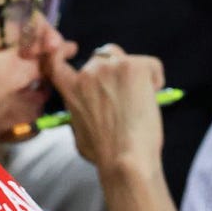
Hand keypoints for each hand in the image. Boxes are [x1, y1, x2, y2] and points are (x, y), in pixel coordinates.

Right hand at [42, 41, 165, 185]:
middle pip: (102, 57)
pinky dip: (155, 78)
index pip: (56, 59)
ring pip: (125, 58)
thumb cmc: (105, 154)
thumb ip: (80, 112)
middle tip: (125, 97)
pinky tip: (154, 98)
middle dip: (114, 73)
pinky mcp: (135, 68)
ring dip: (133, 74)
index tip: (70, 51)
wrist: (125, 159)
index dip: (62, 52)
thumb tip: (90, 111)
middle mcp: (88, 72)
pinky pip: (152, 65)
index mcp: (70, 88)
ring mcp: (111, 67)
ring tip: (140, 100)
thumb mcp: (79, 132)